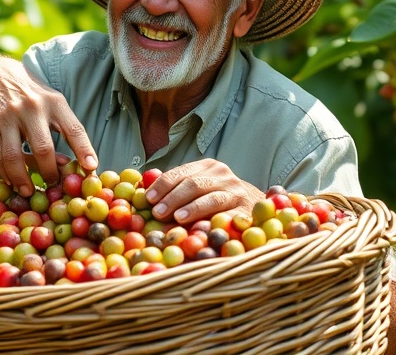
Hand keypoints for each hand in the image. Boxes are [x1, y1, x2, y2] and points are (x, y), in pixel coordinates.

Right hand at [0, 56, 97, 195]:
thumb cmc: (31, 95)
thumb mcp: (51, 102)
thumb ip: (62, 128)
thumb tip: (69, 164)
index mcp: (55, 102)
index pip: (74, 129)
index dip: (84, 150)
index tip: (91, 169)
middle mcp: (33, 107)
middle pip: (43, 148)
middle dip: (49, 172)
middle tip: (52, 185)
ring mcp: (10, 115)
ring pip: (15, 156)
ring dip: (22, 179)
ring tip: (28, 191)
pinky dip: (4, 172)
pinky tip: (11, 180)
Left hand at [143, 159, 264, 224]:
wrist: (253, 206)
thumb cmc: (216, 198)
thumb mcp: (198, 187)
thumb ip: (175, 188)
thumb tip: (142, 194)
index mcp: (207, 167)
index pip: (180, 173)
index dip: (163, 185)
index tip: (148, 198)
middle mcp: (223, 176)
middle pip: (194, 184)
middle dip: (173, 198)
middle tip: (158, 211)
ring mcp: (237, 193)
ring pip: (212, 198)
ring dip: (193, 208)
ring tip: (177, 218)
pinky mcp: (246, 211)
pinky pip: (228, 217)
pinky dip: (213, 222)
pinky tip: (202, 228)